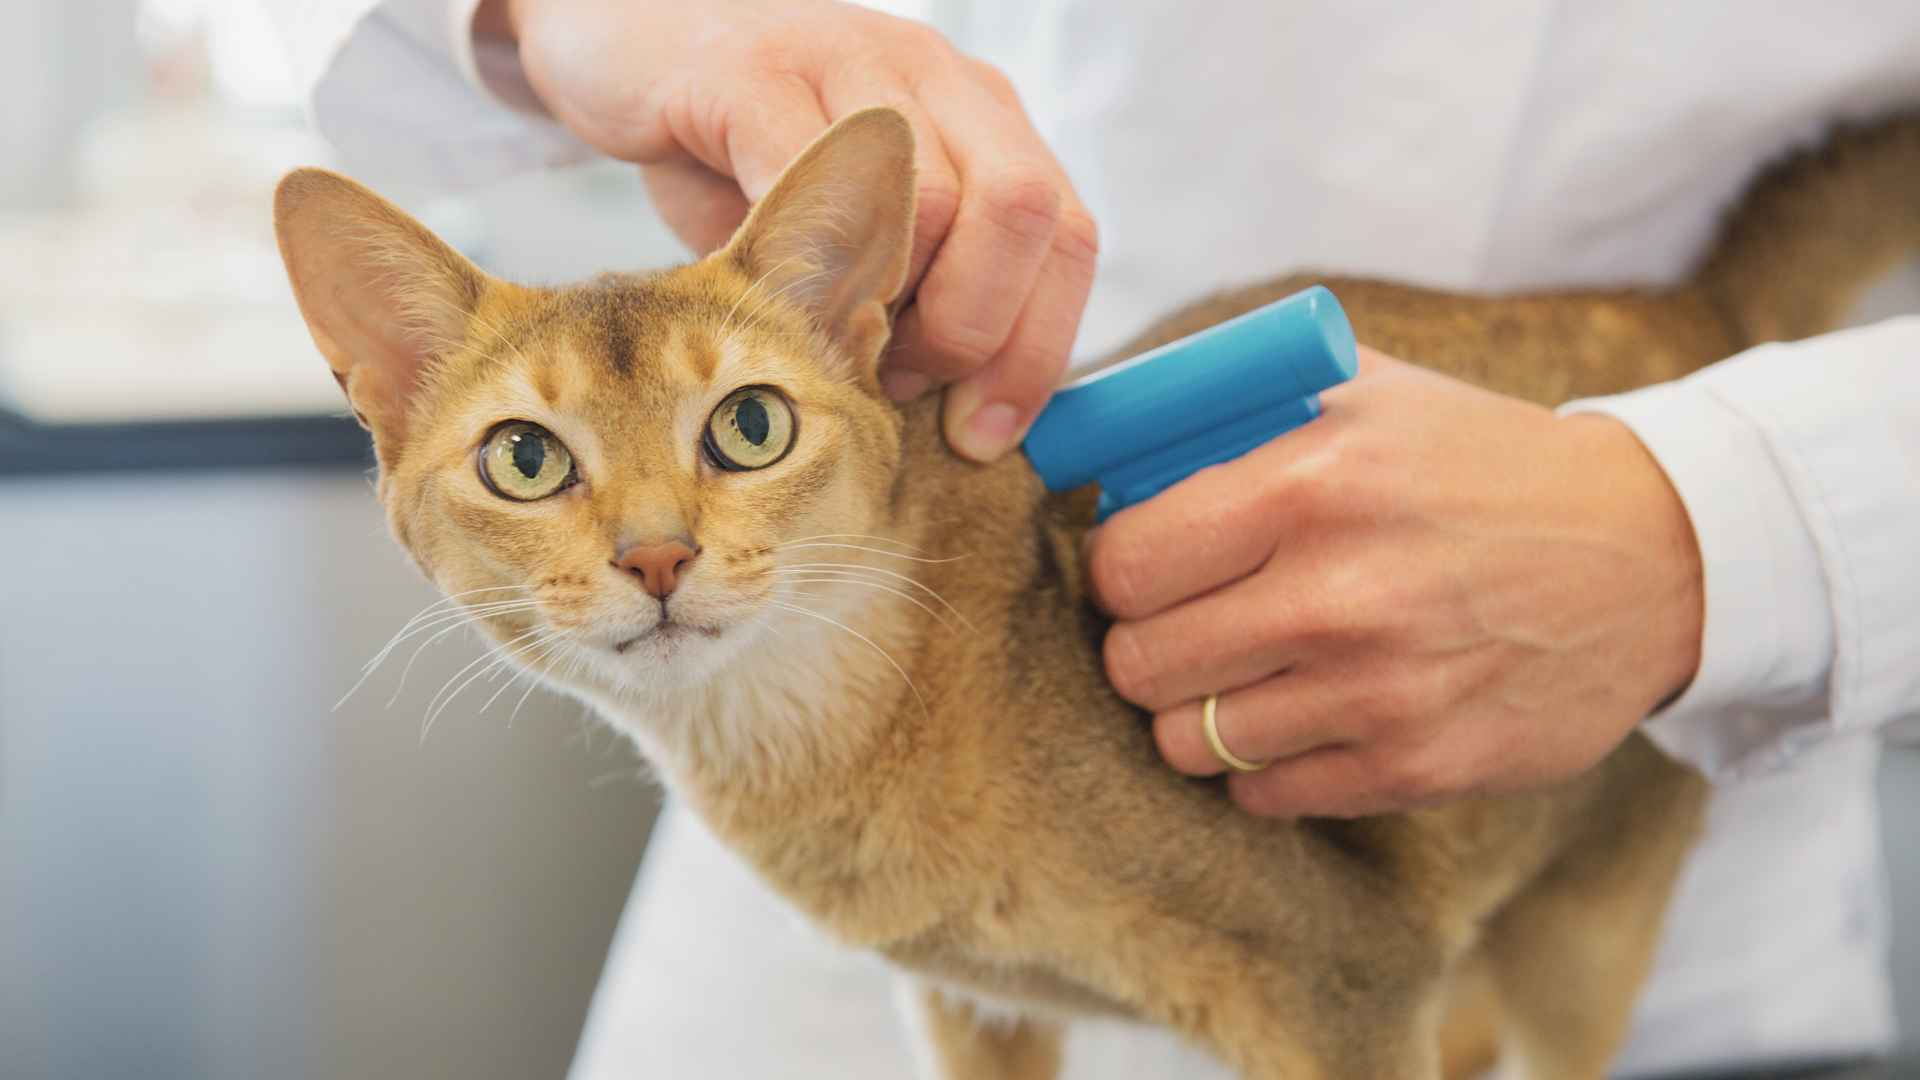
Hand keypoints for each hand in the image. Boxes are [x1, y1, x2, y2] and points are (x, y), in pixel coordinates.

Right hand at [480, 0, 1098, 460]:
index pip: (1068, 238)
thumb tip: (959, 417)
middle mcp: (938, 78)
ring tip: (830, 343)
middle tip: (900, 382)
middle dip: (975, 332)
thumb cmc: (739, 153)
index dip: (1037, 352)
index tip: (981, 434)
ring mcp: (853, 61)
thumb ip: (913, 297)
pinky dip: (804, 262)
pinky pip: (813, 177)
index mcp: (983, 121)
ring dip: (890, 308)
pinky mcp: (754, 72)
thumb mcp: (849, 230)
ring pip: (934, 203)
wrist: (621, 44)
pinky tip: (770, 294)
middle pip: (1026, 214)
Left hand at [1087, 349, 1704, 816]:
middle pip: (1139, 663)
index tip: (1145, 568)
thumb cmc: (1480, 465)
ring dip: (1198, 711)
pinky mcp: (1418, 768)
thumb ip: (1233, 405)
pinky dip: (1263, 763)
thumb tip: (1101, 437)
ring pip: (1188, 742)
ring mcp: (1381, 693)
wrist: (1650, 555)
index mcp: (1314, 484)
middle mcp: (1340, 594)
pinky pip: (1264, 794)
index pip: (1124, 563)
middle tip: (1184, 625)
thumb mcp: (1367, 392)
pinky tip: (1304, 713)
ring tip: (1241, 673)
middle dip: (1146, 643)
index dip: (1119, 569)